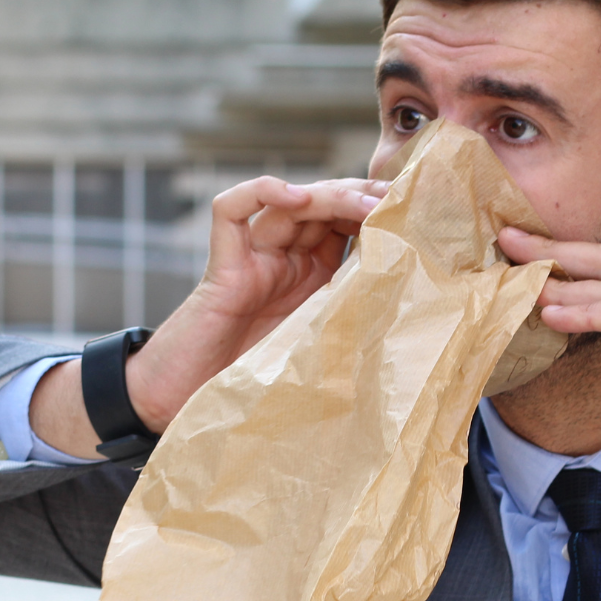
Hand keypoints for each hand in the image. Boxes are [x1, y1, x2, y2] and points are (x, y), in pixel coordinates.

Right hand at [31, 177, 386, 455]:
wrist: (186, 408)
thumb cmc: (254, 389)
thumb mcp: (323, 353)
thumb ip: (353, 324)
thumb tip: (413, 310)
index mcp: (311, 279)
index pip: (347, 225)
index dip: (378, 213)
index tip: (415, 214)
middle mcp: (283, 262)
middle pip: (324, 206)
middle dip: (361, 196)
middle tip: (398, 199)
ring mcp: (252, 259)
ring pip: (289, 202)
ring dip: (330, 194)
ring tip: (365, 202)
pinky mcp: (222, 266)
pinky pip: (230, 210)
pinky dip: (259, 192)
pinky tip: (294, 195)